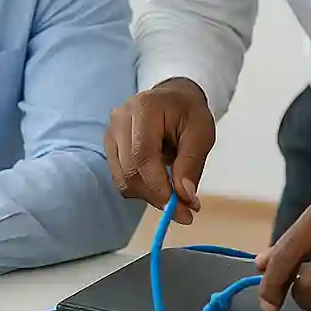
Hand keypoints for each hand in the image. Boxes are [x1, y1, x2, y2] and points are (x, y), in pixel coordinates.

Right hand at [103, 78, 215, 222]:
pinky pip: (121, 178)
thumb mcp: (202, 133)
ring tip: (175, 195)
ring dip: (149, 195)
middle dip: (157, 197)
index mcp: (143, 108)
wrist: (173, 98)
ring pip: (123, 179)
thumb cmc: (189, 112)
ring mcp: (110, 132)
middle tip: (184, 211)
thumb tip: (184, 197)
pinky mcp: (109, 146)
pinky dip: (141, 189)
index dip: (159, 187)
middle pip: (130, 170)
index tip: (182, 210)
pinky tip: (160, 184)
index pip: (143, 156)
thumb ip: (192, 163)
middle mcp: (120, 119)